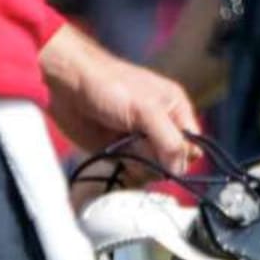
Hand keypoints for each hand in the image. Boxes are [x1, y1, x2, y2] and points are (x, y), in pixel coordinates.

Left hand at [40, 24, 199, 176]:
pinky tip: (114, 157)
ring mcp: (139, 140)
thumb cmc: (110, 85)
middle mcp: (160, 126)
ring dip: (138, 168)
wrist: (68, 87)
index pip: (191, 143)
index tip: (164, 160)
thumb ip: (168, 139)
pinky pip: (131, 174)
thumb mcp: (147, 108)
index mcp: (175, 108)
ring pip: (152, 171)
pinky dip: (124, 172)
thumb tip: (180, 169)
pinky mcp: (119, 152)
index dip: (181, 157)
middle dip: (157, 163)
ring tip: (123, 150)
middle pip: (172, 161)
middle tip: (138, 149)